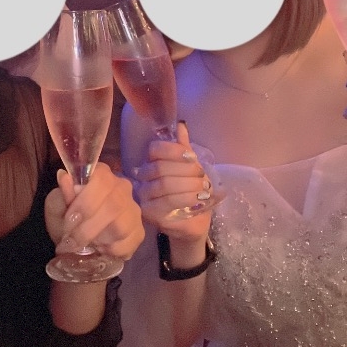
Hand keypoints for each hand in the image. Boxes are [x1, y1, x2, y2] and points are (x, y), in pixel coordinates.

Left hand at [45, 162, 143, 259]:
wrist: (76, 241)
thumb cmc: (66, 219)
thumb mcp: (56, 208)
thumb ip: (61, 195)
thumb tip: (64, 177)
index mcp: (101, 175)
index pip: (102, 179)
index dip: (85, 201)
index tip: (69, 221)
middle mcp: (122, 187)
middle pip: (113, 204)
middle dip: (87, 228)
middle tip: (70, 242)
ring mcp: (133, 209)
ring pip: (121, 225)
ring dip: (98, 240)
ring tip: (84, 246)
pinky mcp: (139, 231)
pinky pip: (129, 243)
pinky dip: (111, 251)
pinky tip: (100, 249)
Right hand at [133, 122, 215, 242]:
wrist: (193, 221)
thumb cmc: (191, 192)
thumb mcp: (192, 168)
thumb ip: (184, 148)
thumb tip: (181, 125)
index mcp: (152, 163)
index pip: (155, 149)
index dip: (173, 151)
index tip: (192, 157)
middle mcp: (143, 178)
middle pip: (161, 168)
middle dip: (186, 170)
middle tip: (202, 176)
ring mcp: (144, 197)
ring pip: (164, 185)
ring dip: (188, 185)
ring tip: (203, 189)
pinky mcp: (149, 214)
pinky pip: (166, 202)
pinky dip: (185, 198)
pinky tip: (198, 200)